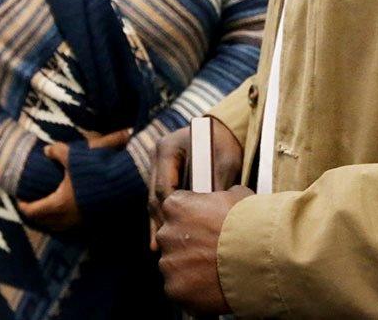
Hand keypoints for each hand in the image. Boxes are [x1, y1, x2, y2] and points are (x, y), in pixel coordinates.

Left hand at [18, 128, 130, 232]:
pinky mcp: (91, 220)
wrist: (121, 184)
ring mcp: (80, 221)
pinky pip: (70, 224)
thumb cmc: (93, 171)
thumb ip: (57, 152)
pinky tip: (66, 208)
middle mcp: (66, 217)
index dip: (23, 206)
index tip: (19, 199)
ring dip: (49, 218)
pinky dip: (63, 219)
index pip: (33, 211)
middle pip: (43, 222)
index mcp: (57, 204)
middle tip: (31, 204)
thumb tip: (46, 150)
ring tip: (47, 207)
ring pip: (57, 226)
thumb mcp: (72, 157)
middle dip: (35, 214)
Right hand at [149, 119, 243, 244]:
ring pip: (154, 200)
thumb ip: (215, 185)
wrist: (222, 129)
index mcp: (167, 149)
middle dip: (160, 222)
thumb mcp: (223, 162)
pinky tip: (158, 239)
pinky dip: (161, 216)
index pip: (165, 187)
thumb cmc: (223, 143)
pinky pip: (160, 199)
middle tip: (163, 247)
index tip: (178, 233)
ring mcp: (157, 166)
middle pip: (155, 196)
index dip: (171, 212)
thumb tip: (212, 215)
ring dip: (157, 222)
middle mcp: (157, 157)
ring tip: (157, 249)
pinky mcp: (163, 174)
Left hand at [156, 186, 251, 314]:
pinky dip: (194, 292)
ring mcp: (168, 263)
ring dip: (191, 270)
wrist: (260, 257)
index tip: (209, 228)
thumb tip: (228, 199)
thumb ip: (223, 197)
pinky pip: (181, 290)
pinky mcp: (175, 289)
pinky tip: (215, 288)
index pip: (177, 211)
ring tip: (218, 272)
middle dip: (190, 246)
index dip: (195, 220)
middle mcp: (166, 233)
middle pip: (174, 240)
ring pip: (176, 267)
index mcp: (176, 206)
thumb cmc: (250, 225)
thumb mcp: (239, 196)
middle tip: (214, 252)